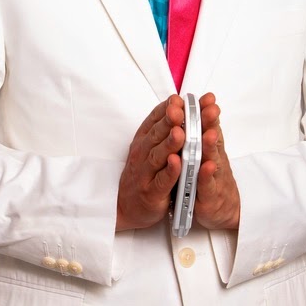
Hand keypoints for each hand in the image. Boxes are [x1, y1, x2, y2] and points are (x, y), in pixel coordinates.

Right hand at [116, 95, 184, 230]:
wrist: (125, 207)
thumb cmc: (143, 173)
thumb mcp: (149, 147)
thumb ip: (162, 129)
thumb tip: (178, 105)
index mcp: (143, 140)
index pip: (154, 120)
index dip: (166, 109)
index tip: (178, 99)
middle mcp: (142, 154)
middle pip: (156, 134)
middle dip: (169, 121)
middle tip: (180, 109)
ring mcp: (145, 174)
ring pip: (158, 156)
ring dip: (170, 144)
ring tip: (180, 133)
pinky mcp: (151, 193)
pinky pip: (161, 181)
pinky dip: (170, 172)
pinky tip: (177, 163)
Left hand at [195, 93, 239, 229]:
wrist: (226, 210)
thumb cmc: (212, 176)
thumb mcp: (209, 152)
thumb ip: (204, 131)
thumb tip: (200, 105)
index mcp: (211, 148)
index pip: (209, 126)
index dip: (207, 112)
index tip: (207, 98)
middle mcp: (215, 159)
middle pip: (212, 139)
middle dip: (210, 123)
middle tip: (209, 108)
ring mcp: (214, 178)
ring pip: (212, 160)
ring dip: (210, 146)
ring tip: (209, 134)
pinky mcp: (210, 198)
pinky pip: (207, 186)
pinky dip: (207, 176)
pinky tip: (206, 167)